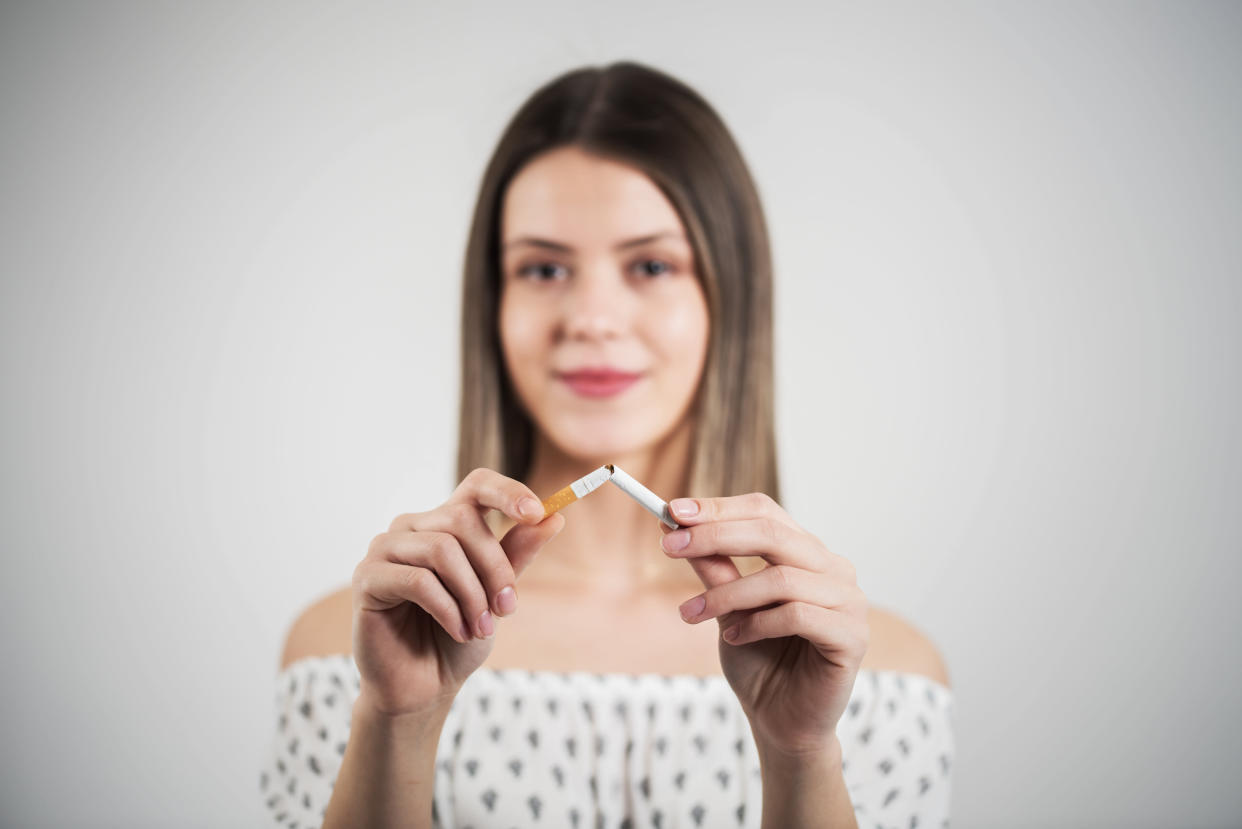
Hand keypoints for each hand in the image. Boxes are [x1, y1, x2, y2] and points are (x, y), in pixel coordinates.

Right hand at [350, 468, 564, 717]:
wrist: (424, 686)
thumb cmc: (459, 637)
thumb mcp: (497, 594)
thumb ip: (517, 555)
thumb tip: (553, 517)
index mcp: (446, 524)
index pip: (476, 485)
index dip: (507, 491)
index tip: (537, 512)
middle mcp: (413, 527)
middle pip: (463, 520)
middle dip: (494, 567)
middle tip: (507, 608)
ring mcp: (385, 548)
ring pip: (442, 549)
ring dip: (472, 594)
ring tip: (481, 629)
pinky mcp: (367, 577)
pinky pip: (417, 580)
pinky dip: (447, 609)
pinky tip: (458, 632)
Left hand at [659, 493, 868, 756]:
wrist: (781, 723)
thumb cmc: (758, 661)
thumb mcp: (726, 607)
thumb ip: (712, 566)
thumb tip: (674, 522)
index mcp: (807, 553)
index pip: (765, 511)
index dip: (719, 508)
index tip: (673, 511)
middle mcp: (834, 569)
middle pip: (773, 534)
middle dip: (715, 536)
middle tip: (669, 547)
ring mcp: (849, 601)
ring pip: (781, 577)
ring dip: (728, 594)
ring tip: (692, 613)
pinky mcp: (852, 636)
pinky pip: (798, 615)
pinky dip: (757, 623)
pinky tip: (734, 637)